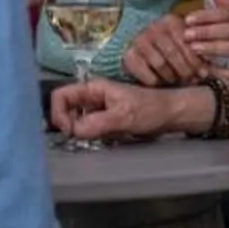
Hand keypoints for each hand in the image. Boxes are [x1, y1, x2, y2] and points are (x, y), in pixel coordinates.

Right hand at [49, 77, 198, 144]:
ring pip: (74, 121)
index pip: (60, 95)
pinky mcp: (102, 121)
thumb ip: (98, 122)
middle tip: (80, 138)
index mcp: (93, 88)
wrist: (169, 115)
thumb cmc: (150, 110)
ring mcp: (96, 109)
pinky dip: (88, 136)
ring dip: (79, 132)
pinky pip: (86, 129)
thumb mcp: (124, 116)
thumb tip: (74, 130)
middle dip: (68, 125)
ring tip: (96, 137)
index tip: (69, 130)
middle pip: (64, 109)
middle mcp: (91, 97)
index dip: (58, 113)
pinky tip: (102, 139)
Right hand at [122, 16, 208, 87]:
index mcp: (171, 21)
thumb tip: (220, 70)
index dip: (197, 61)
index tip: (204, 74)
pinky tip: (160, 83)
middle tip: (191, 81)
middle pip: (174, 54)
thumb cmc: (170, 48)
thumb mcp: (186, 44)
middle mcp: (154, 28)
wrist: (141, 49)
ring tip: (176, 81)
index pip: (186, 43)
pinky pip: (146, 74)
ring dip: (171, 77)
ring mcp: (140, 40)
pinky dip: (156, 82)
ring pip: (161, 64)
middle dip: (185, 71)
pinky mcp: (129, 55)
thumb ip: (202, 54)